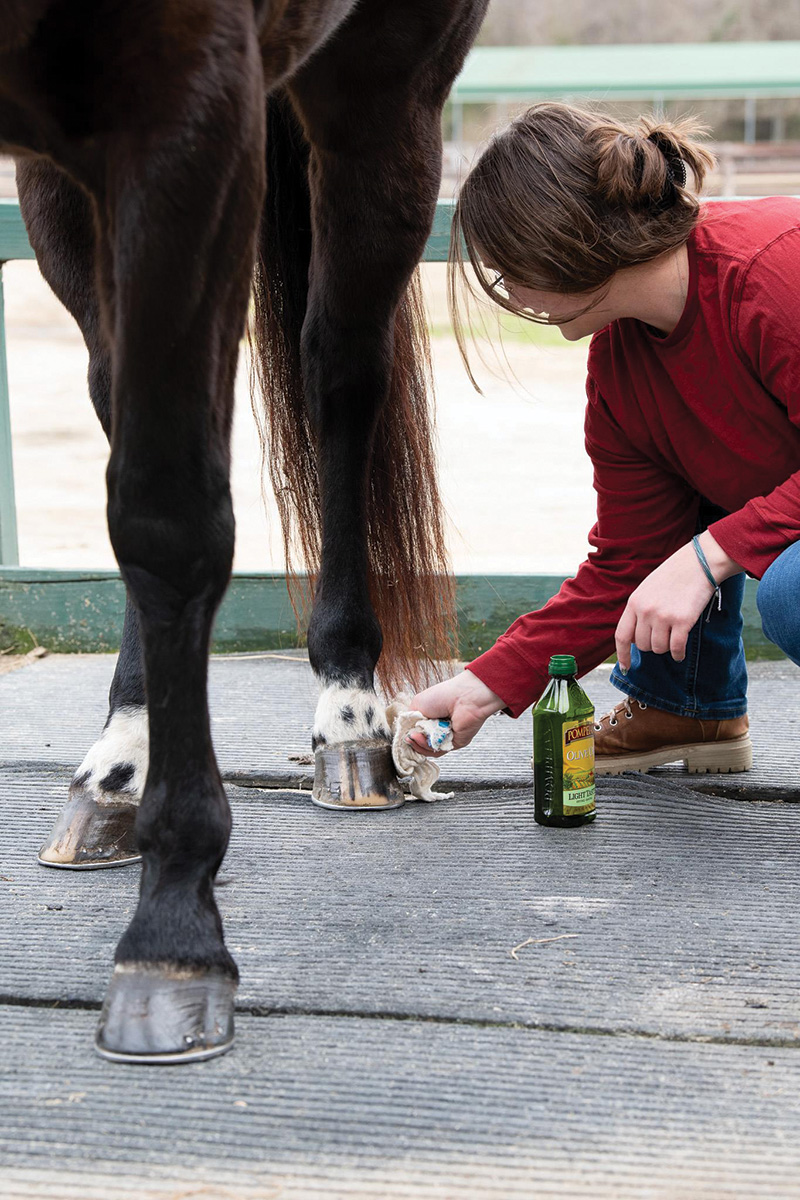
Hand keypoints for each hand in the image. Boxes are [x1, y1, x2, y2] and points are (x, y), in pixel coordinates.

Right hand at [405, 670, 505, 757]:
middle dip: (412, 741)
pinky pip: (438, 751)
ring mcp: (445, 737)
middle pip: (420, 743)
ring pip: (428, 749)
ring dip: (418, 744)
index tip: (403, 734)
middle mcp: (438, 728)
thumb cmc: (443, 695)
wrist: (464, 697)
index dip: (409, 734)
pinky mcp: (453, 744)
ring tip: (414, 736)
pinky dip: (428, 746)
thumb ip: (409, 719)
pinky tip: (422, 738)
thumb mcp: (417, 704)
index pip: (416, 731)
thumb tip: (405, 732)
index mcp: (431, 717)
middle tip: (408, 736)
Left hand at [615, 531, 743, 669]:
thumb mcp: (647, 589)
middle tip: (664, 635)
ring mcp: (663, 616)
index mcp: (634, 602)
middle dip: (653, 645)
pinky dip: (678, 654)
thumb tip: (636, 639)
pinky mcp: (682, 621)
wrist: (699, 562)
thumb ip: (640, 611)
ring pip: (659, 648)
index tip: (626, 668)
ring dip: (667, 648)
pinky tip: (680, 654)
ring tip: (674, 636)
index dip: (623, 654)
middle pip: (643, 645)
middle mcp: (645, 611)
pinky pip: (676, 648)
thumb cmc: (674, 575)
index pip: (622, 636)